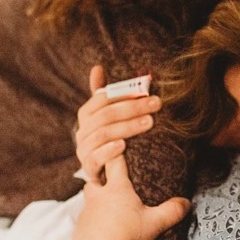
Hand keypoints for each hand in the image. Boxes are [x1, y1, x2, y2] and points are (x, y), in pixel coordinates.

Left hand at [70, 153, 190, 239]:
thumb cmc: (127, 238)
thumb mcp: (155, 224)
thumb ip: (172, 211)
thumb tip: (187, 203)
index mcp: (116, 190)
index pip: (115, 161)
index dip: (118, 151)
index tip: (121, 144)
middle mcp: (97, 198)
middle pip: (93, 178)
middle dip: (100, 175)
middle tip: (109, 180)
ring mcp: (85, 215)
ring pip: (88, 201)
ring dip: (96, 202)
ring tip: (107, 210)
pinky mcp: (78, 232)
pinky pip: (84, 223)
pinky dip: (92, 224)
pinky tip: (101, 232)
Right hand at [75, 65, 161, 182]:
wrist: (107, 171)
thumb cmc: (113, 136)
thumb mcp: (111, 115)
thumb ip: (109, 93)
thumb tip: (97, 67)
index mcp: (87, 114)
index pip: (103, 98)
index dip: (124, 92)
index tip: (146, 89)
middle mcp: (82, 130)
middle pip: (106, 115)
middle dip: (133, 108)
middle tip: (156, 103)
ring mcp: (84, 150)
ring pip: (102, 135)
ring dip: (127, 127)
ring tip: (149, 122)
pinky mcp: (89, 168)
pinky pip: (95, 158)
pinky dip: (108, 151)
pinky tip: (123, 146)